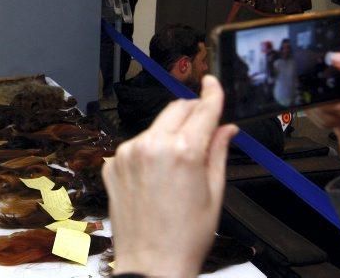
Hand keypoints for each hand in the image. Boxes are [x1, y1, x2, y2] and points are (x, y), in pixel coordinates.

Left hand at [103, 76, 238, 277]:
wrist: (151, 264)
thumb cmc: (187, 236)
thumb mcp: (214, 193)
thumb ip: (218, 152)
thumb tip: (226, 127)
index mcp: (183, 151)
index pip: (202, 109)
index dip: (212, 92)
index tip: (212, 80)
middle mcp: (151, 145)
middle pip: (176, 109)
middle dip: (192, 111)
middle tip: (204, 124)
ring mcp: (127, 153)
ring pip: (155, 126)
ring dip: (170, 132)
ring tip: (179, 163)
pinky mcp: (113, 164)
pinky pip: (137, 144)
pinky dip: (149, 149)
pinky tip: (157, 175)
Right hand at [308, 25, 339, 185]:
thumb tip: (336, 55)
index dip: (328, 31)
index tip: (312, 40)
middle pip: (320, 59)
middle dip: (317, 78)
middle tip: (330, 92)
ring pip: (312, 85)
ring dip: (321, 103)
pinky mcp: (331, 106)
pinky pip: (312, 104)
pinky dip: (320, 115)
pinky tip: (337, 121)